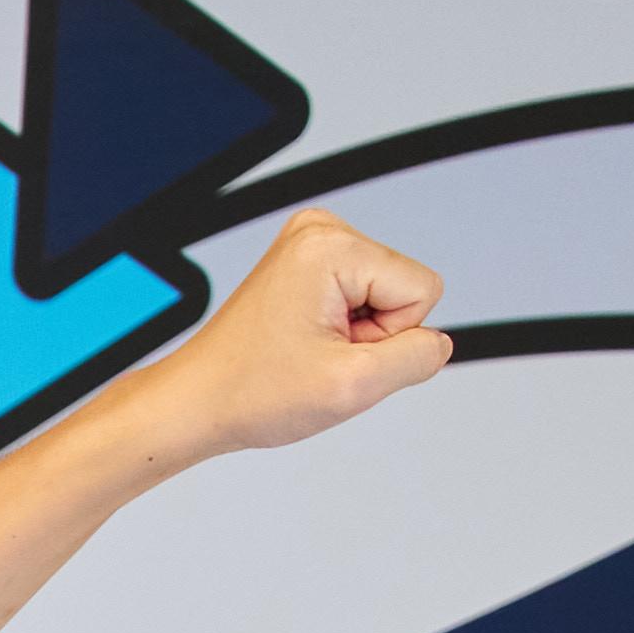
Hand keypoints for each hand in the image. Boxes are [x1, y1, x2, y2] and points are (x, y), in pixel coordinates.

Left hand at [125, 207, 449, 460]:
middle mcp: (320, 230)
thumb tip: (439, 343)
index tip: (332, 352)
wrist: (194, 403)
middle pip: (404, 289)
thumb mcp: (353, 386)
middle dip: (369, 336)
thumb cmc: (250, 392)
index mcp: (331, 244)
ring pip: (383, 298)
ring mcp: (310, 244)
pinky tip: (298, 343)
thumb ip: (418, 357)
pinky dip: (336, 331)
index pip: (423, 290)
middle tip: (314, 356)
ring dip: (353, 337)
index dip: (387, 338)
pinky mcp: (305, 264)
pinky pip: (359, 300)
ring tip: (302, 351)